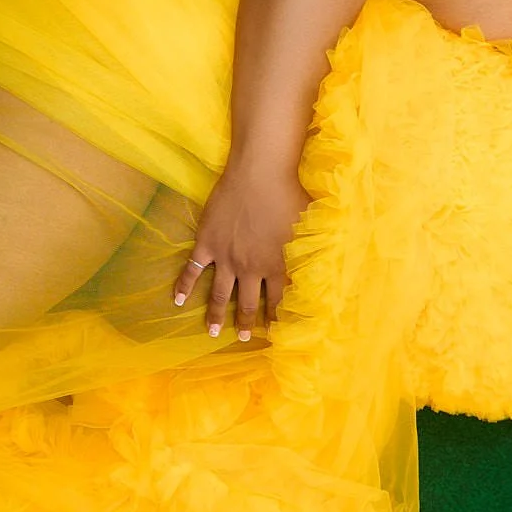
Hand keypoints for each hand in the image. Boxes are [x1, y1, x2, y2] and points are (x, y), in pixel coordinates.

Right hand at [173, 159, 310, 340]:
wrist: (260, 173)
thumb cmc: (290, 194)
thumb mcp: (312, 225)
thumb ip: (318, 247)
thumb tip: (334, 260)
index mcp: (278, 266)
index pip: (279, 301)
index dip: (276, 319)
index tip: (273, 332)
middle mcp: (251, 268)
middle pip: (247, 303)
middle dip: (245, 323)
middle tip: (242, 338)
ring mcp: (227, 257)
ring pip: (220, 294)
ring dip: (215, 314)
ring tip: (212, 331)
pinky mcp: (208, 243)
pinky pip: (193, 270)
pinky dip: (184, 286)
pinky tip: (177, 301)